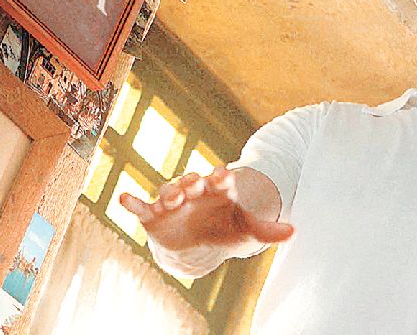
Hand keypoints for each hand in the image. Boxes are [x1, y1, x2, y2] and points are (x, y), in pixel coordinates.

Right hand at [119, 167, 293, 252]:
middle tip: (193, 184)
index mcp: (216, 190)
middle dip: (191, 182)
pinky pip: (140, 206)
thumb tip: (295, 231)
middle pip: (192, 182)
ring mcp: (172, 201)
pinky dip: (131, 202)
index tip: (224, 176)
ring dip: (168, 192)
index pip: (219, 180)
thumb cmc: (223, 229)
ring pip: (168, 191)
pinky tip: (121, 198)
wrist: (197, 241)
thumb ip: (267, 230)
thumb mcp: (246, 230)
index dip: (221, 178)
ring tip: (170, 198)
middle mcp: (193, 191)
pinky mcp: (153, 214)